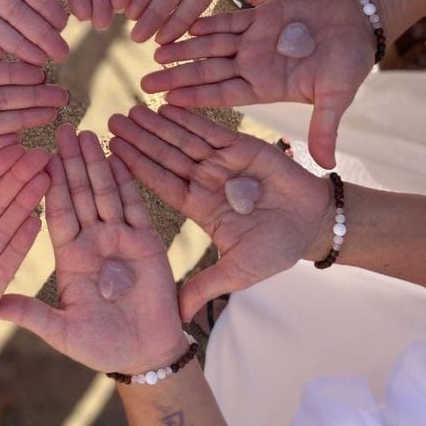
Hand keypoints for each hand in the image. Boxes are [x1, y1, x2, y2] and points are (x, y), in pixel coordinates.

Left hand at [0, 125, 185, 374]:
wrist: (144, 357)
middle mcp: (93, 242)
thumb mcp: (60, 331)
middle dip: (71, 162)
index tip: (36, 154)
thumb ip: (30, 313)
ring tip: (88, 134)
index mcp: (70, 257)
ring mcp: (120, 239)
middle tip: (62, 128)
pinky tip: (119, 158)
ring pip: (105, 193)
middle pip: (79, 194)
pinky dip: (127, 182)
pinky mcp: (147, 243)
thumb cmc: (100, 347)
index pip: (56, 211)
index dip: (48, 184)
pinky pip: (135, 207)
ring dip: (97, 165)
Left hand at [108, 105, 329, 319]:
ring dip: (157, 126)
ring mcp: (222, 163)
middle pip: (165, 157)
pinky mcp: (242, 147)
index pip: (160, 184)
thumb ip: (205, 287)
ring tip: (132, 110)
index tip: (110, 156)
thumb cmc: (278, 249)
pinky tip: (167, 106)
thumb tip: (174, 318)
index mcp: (199, 207)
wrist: (315, 225)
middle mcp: (205, 182)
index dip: (135, 170)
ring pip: (183, 140)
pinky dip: (190, 118)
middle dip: (139, 141)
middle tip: (110, 122)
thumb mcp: (238, 272)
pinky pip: (211, 130)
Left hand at [144, 0, 374, 167]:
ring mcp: (253, 43)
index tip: (166, 106)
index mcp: (265, 89)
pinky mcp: (258, 19)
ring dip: (183, 51)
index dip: (194, 101)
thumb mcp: (338, 97)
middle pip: (206, 76)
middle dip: (175, 79)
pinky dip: (206, 23)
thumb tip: (327, 165)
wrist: (361, 24)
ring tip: (153, 54)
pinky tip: (182, 26)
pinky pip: (227, 21)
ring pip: (209, 48)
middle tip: (141, 87)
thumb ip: (325, 127)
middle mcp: (252, 69)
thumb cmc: (351, 63)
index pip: (221, 98)